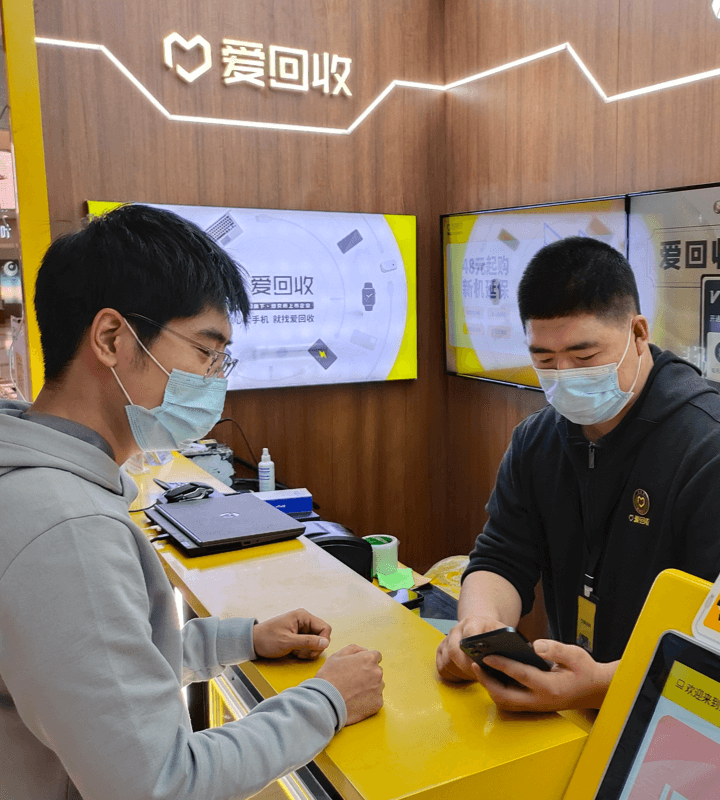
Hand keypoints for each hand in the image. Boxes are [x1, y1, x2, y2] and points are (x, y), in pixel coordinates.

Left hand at [253, 608, 330, 659]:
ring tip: (295, 652)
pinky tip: (294, 652)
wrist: (253, 642)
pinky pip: (309, 645)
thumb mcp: (288, 642)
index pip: (325, 627)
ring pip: (316, 642)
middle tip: (301, 653)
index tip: (313, 651)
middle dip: (314, 648)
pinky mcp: (299, 636)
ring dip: (308, 651)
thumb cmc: (268, 639)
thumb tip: (326, 643)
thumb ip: (308, 642)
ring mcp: (302, 628)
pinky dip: (304, 651)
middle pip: (321, 636)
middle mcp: (305, 620)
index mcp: (303, 616)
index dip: (323, 641)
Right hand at [316, 644, 383, 724]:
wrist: (325, 702)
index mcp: (368, 659)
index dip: (366, 660)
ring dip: (370, 686)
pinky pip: (376, 699)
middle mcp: (377, 672)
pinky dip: (369, 700)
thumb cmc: (329, 678)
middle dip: (368, 673)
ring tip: (354, 691)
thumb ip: (353, 649)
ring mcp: (378, 689)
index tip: (360, 667)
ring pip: (377, 685)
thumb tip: (364, 650)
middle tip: (353, 680)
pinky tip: (356, 700)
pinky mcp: (377, 703)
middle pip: (377, 671)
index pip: (376, 656)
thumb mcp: (337, 656)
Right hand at [436, 615, 507, 681]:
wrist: (479, 624)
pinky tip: (462, 676)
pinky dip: (449, 673)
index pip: (469, 636)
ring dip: (458, 671)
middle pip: (454, 650)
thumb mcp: (502, 630)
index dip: (473, 652)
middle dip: (466, 666)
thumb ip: (505, 640)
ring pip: (446, 658)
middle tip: (478, 676)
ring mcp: (447, 639)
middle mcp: (457, 629)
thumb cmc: (492, 631)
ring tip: (472, 676)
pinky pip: (440, 664)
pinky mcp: (442, 648)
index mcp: (472, 622)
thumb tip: (510, 657)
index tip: (482, 663)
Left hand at [472, 639, 617, 711]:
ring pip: (506, 703)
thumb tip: (534, 646)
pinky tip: (492, 677)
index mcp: (550, 686)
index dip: (501, 664)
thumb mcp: (575, 655)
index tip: (486, 656)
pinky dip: (498, 691)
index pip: (520, 675)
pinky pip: (511, 703)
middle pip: (506, 696)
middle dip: (487, 681)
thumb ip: (555, 649)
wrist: (596, 690)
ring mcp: (537, 706)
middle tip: (474, 664)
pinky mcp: (534, 706)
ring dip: (490, 688)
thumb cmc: (585, 671)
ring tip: (479, 669)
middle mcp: (540, 700)